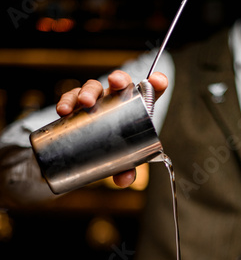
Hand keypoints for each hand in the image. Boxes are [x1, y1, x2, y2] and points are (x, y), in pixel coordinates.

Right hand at [56, 70, 167, 187]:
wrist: (89, 149)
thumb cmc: (114, 149)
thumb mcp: (123, 159)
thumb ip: (126, 169)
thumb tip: (123, 180)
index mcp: (135, 108)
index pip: (150, 91)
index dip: (156, 83)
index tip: (157, 82)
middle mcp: (116, 99)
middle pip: (120, 82)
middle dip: (118, 79)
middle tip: (114, 83)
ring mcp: (96, 100)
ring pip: (94, 87)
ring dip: (89, 91)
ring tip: (85, 102)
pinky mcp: (77, 106)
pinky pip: (72, 98)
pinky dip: (67, 101)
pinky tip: (63, 110)